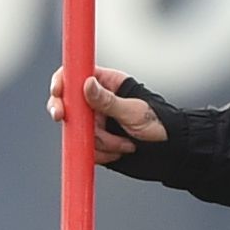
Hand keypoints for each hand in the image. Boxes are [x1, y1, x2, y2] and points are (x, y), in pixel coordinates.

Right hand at [48, 67, 166, 159]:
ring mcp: (96, 123)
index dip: (62, 80)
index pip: (77, 74)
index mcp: (108, 84)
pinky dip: (101, 153)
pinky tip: (120, 153)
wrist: (171, 154)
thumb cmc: (160, 125)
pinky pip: (86, 148)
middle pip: (68, 103)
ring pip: (78, 130)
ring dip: (98, 141)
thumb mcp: (134, 112)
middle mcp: (98, 102)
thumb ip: (108, 100)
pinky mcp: (96, 143)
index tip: (57, 90)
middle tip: (60, 116)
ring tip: (125, 144)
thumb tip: (86, 83)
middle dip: (66, 113)